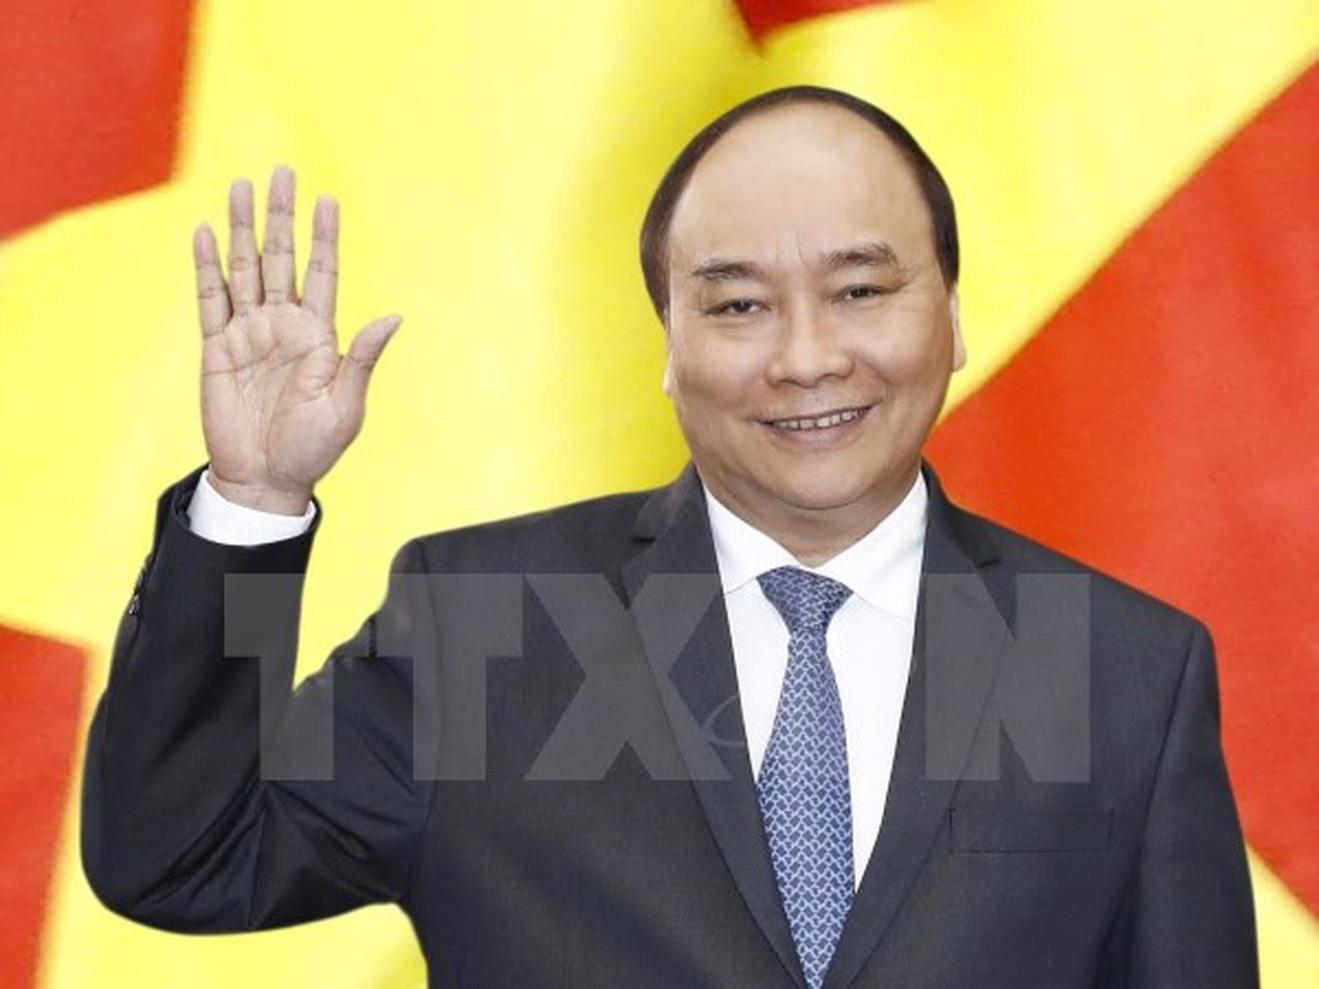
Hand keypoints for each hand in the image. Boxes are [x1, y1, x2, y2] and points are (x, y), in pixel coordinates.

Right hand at [193, 166, 401, 513]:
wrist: (267, 479)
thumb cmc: (314, 448)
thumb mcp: (346, 405)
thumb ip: (362, 358)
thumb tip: (394, 317)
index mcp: (319, 336)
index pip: (322, 274)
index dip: (324, 237)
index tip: (327, 199)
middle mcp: (284, 326)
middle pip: (281, 259)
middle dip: (281, 217)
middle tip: (280, 173)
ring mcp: (249, 334)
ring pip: (244, 269)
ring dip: (242, 229)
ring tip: (240, 187)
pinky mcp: (218, 349)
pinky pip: (211, 300)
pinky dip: (207, 267)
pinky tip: (205, 234)